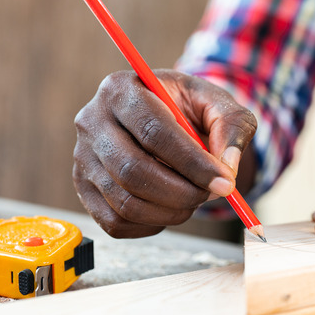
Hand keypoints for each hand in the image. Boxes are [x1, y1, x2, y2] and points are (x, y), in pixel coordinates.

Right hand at [73, 70, 256, 237]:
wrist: (163, 117)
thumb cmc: (187, 108)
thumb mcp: (216, 103)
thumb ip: (232, 126)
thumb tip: (228, 167)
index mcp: (121, 89)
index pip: (154, 132)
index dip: (192, 163)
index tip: (225, 182)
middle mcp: (92, 121)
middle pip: (133, 170)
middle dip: (182, 192)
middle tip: (212, 194)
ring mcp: (82, 157)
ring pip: (125, 202)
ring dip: (170, 211)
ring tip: (194, 198)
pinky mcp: (83, 188)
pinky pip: (115, 222)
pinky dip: (151, 225)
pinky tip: (170, 208)